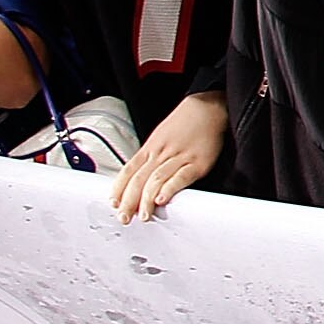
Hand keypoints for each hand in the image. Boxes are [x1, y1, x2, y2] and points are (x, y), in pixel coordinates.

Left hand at [110, 91, 226, 222]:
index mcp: (151, 148)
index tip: (114, 203)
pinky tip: (163, 199)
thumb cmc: (185, 123)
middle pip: (139, 179)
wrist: (208, 107)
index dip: (119, 189)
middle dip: (129, 201)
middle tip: (125, 216)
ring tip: (144, 215)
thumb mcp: (161, 136)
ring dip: (146, 200)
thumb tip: (137, 176)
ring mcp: (179, 158)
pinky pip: (181, 177)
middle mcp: (161, 153)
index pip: (128, 171)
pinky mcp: (198, 163)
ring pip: (156, 180)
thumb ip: (150, 157)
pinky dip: (170, 189)